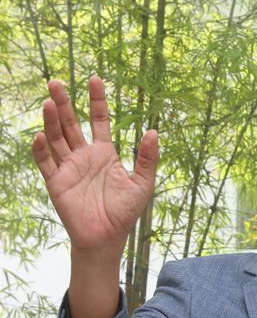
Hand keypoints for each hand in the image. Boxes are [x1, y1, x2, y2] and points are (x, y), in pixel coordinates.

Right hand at [31, 76, 157, 255]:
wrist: (107, 237)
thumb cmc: (125, 212)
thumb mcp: (143, 184)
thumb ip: (147, 159)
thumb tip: (154, 131)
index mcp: (105, 153)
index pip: (99, 121)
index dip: (97, 101)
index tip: (95, 79)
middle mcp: (84, 156)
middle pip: (71, 124)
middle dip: (64, 103)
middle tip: (55, 82)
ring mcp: (68, 167)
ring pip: (56, 138)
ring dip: (51, 121)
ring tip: (49, 102)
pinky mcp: (56, 182)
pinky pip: (45, 163)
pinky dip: (41, 150)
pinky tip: (41, 136)